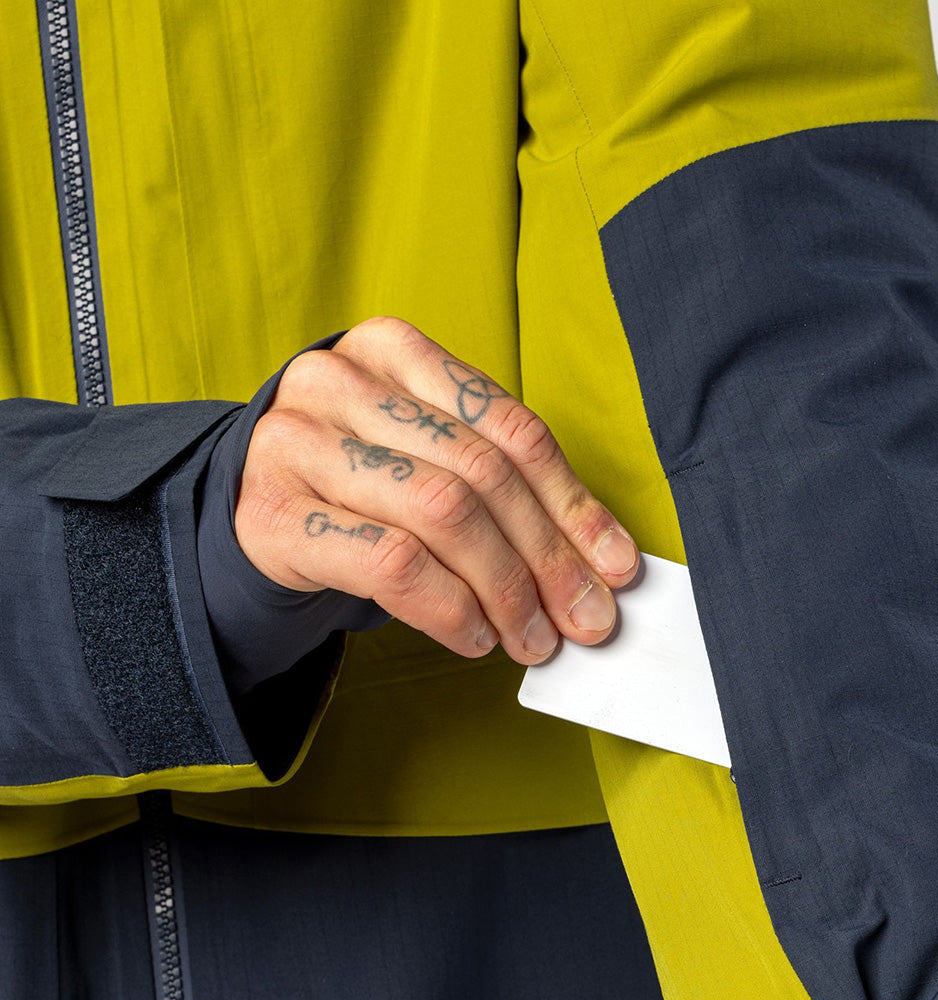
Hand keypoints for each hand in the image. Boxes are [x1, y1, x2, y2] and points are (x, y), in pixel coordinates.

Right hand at [234, 316, 638, 663]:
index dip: (574, 505)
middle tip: (584, 619)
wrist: (248, 510)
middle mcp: (341, 382)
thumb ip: (503, 488)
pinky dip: (450, 608)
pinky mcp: (275, 512)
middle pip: (482, 474)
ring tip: (531, 637)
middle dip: (548, 558)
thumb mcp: (429, 460)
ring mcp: (299, 443)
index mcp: (394, 351)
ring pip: (442, 514)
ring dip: (505, 590)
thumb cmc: (358, 486)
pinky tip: (475, 636)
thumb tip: (600, 563)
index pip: (512, 430)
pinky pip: (392, 563)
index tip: (614, 567)